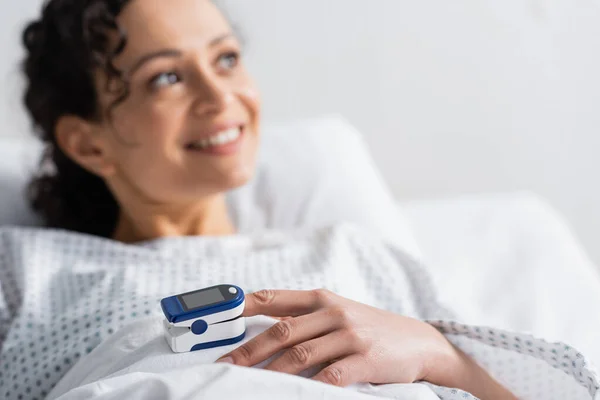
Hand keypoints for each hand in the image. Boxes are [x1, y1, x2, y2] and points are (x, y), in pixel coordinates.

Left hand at [216, 289, 454, 386]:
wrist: (418, 340)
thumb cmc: (370, 328)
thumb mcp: (338, 312)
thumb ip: (305, 317)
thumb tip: (265, 328)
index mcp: (322, 299)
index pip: (275, 298)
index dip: (244, 305)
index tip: (218, 315)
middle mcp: (333, 313)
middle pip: (282, 331)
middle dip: (248, 350)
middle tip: (224, 364)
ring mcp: (350, 335)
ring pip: (300, 355)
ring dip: (270, 372)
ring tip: (246, 383)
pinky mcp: (365, 359)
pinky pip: (331, 375)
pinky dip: (310, 386)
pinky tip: (292, 393)